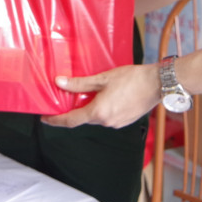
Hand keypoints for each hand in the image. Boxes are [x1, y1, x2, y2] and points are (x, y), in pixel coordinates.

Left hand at [40, 63, 160, 128]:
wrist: (156, 84)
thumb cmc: (131, 79)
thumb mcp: (102, 78)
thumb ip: (80, 83)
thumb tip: (59, 83)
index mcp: (98, 112)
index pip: (71, 120)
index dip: (56, 120)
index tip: (45, 118)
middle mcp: (106, 122)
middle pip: (84, 118)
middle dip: (75, 110)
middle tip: (67, 98)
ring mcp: (117, 123)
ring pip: (97, 117)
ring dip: (91, 108)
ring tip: (91, 94)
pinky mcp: (125, 121)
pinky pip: (108, 117)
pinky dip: (102, 109)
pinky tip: (106, 97)